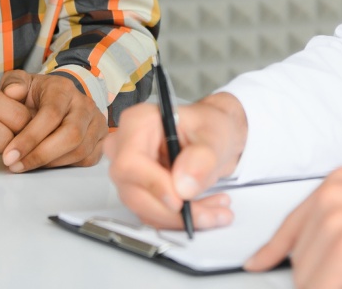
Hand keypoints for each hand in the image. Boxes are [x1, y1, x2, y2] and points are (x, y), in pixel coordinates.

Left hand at [0, 70, 106, 171]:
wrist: (57, 98)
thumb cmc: (35, 94)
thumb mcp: (20, 83)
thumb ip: (12, 84)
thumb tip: (12, 92)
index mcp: (63, 88)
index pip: (51, 114)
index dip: (30, 137)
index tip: (9, 155)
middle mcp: (84, 103)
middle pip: (71, 135)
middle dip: (41, 155)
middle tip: (15, 165)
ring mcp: (96, 121)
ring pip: (80, 150)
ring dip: (51, 164)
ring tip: (25, 165)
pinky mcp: (101, 137)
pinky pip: (88, 159)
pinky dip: (66, 166)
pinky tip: (45, 164)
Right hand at [105, 92, 248, 230]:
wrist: (211, 137)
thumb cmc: (208, 126)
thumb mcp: (215, 135)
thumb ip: (203, 157)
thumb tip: (183, 183)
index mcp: (138, 122)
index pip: (130, 161)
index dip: (153, 184)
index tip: (180, 200)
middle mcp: (126, 146)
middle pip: (134, 191)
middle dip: (173, 212)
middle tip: (209, 214)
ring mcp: (129, 171)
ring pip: (144, 208)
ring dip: (180, 218)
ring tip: (214, 212)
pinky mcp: (138, 190)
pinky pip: (152, 214)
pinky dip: (179, 219)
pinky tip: (204, 210)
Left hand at [246, 167, 341, 288]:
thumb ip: (338, 236)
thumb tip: (304, 267)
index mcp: (338, 186)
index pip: (290, 225)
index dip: (273, 252)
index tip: (258, 264)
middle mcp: (331, 196)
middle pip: (298, 259)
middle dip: (319, 282)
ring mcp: (335, 220)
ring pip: (307, 281)